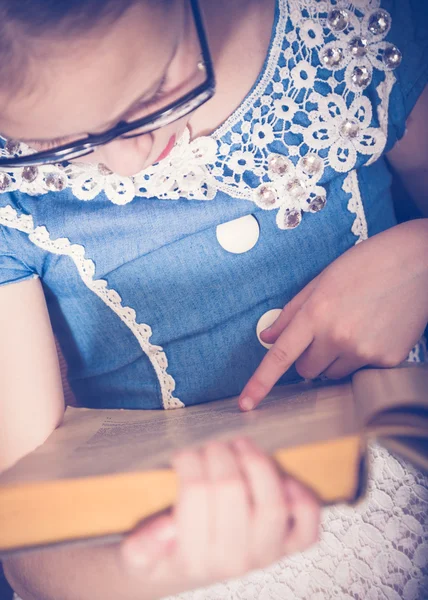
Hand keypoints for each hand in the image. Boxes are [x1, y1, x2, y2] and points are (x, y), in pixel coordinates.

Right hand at [121, 439, 318, 593]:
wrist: (182, 570)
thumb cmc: (162, 554)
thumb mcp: (138, 555)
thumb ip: (144, 545)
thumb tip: (167, 528)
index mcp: (196, 559)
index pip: (196, 494)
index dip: (189, 462)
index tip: (181, 452)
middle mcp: (236, 561)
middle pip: (233, 491)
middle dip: (218, 455)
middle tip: (209, 443)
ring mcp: (266, 554)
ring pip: (272, 503)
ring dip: (257, 464)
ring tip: (238, 444)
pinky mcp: (287, 548)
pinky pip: (307, 524)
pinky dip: (301, 497)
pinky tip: (282, 477)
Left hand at [239, 220, 427, 410]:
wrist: (417, 262)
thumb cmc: (366, 264)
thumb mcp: (321, 280)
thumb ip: (292, 312)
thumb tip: (268, 337)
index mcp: (316, 314)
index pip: (279, 358)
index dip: (259, 384)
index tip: (245, 405)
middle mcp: (337, 337)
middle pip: (307, 371)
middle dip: (309, 358)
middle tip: (326, 332)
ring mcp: (364, 351)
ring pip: (333, 374)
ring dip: (334, 359)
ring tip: (353, 326)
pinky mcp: (387, 360)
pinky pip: (361, 372)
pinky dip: (361, 358)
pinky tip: (373, 330)